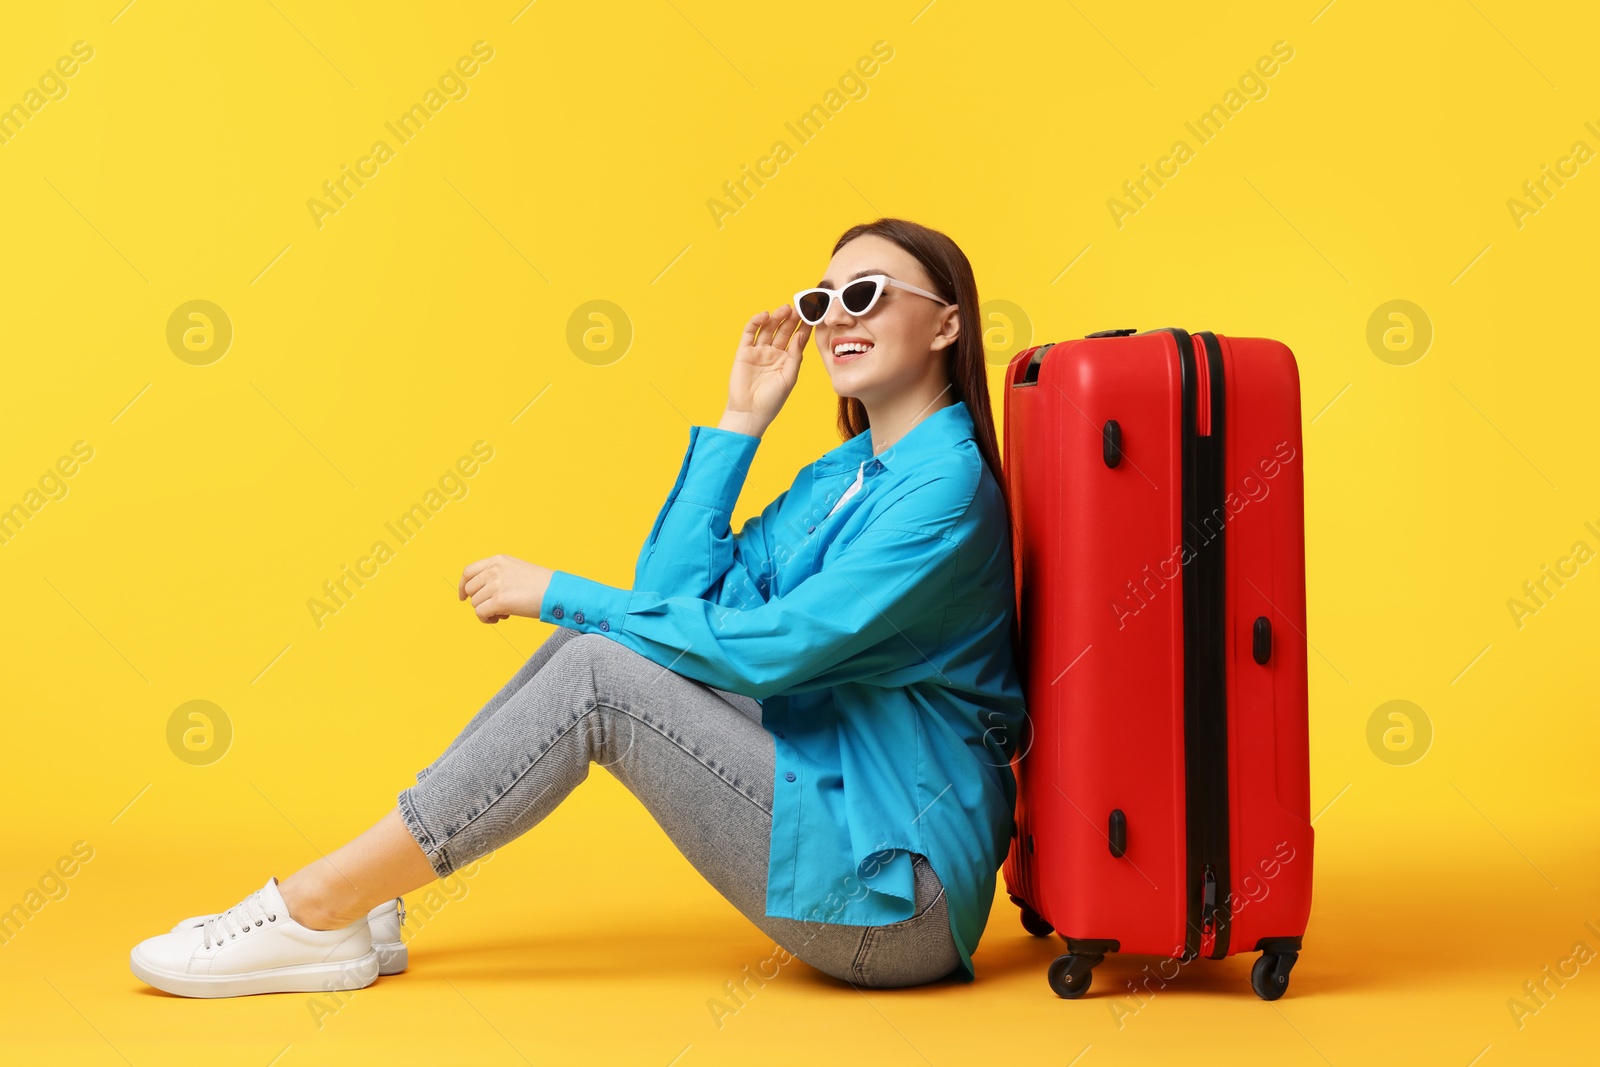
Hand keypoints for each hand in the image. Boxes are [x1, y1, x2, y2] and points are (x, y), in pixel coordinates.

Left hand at [458, 554, 554, 623]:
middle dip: (478, 601)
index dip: (463, 585)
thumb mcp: (517, 570)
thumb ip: (498, 575)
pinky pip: (481, 613)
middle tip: (494, 608)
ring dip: (486, 611)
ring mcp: (496, 584)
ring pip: (475, 603)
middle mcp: (494, 570)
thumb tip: (482, 593)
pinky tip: (501, 618)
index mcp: (498, 560)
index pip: (468, 571)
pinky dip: (487, 619)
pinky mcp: (499, 600)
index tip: (463, 596)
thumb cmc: (541, 585)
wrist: (557, 592)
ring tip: (503, 613)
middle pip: (470, 589)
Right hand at [724, 303, 810, 434]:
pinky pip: (750, 333)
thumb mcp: (789, 377)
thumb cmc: (772, 400)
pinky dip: (756, 322)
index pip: (797, 338)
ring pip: (768, 329)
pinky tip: (765, 315)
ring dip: (776, 317)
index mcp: (787, 360)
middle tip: (800, 306)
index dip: (805, 326)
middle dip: (792, 318)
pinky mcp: (744, 352)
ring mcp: (758, 351)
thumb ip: (795, 356)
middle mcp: (773, 353)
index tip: (814, 314)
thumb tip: (801, 335)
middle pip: (784, 330)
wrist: (750, 413)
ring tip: (785, 309)